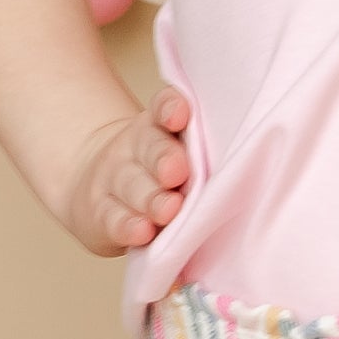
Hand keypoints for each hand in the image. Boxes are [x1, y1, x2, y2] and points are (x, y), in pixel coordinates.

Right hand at [54, 90, 193, 257]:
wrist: (102, 189)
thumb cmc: (160, 172)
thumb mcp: (177, 151)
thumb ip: (202, 152)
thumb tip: (239, 167)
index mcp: (158, 125)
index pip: (163, 107)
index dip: (171, 108)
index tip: (180, 116)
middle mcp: (134, 147)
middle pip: (151, 148)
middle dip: (165, 160)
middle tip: (178, 174)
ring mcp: (112, 179)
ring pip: (132, 186)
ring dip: (152, 199)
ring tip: (169, 210)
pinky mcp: (99, 213)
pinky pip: (114, 218)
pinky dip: (129, 226)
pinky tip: (143, 231)